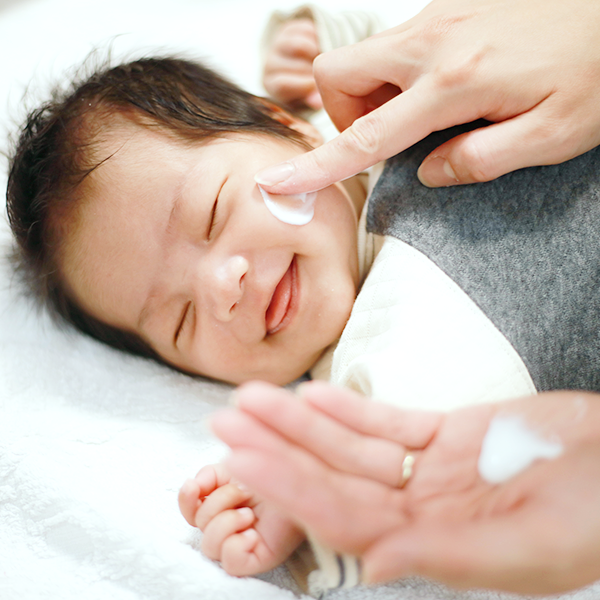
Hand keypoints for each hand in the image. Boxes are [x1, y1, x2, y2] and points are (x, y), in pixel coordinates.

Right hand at [178, 462, 303, 574]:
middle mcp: (227, 525)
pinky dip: (235, 546)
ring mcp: (242, 543)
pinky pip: (231, 563)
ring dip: (226, 523)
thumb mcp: (237, 465)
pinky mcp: (258, 558)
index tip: (194, 486)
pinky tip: (251, 532)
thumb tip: (193, 484)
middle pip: (199, 525)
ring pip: (210, 547)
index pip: (190, 510)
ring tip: (249, 512)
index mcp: (221, 504)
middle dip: (218, 502)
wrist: (306, 479)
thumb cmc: (275, 472)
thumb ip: (210, 473)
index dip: (186, 500)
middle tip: (243, 492)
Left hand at [212, 381, 599, 593]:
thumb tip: (376, 567)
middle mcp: (421, 510)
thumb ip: (449, 556)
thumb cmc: (595, 515)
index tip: (240, 457)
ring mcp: (433, 472)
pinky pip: (391, 423)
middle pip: (333, 476)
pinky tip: (312, 394)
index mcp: (433, 545)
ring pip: (352, 445)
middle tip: (225, 418)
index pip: (340, 515)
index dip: (287, 486)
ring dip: (302, 421)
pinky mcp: (449, 437)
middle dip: (277, 447)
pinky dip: (352, 410)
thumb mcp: (530, 544)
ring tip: (254, 396)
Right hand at [255, 0, 599, 192]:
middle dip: (344, 112)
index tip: (278, 183)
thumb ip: (477, 162)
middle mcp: (433, 41)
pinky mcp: (447, 6)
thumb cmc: (596, 70)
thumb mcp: (549, 137)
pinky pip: (398, 42)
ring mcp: (437, 16)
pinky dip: (404, 72)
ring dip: (377, 92)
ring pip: (366, 56)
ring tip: (431, 109)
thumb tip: (428, 171)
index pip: (364, 135)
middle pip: (338, 72)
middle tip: (392, 132)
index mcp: (453, 83)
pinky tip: (450, 82)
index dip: (316, 166)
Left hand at [262, 18, 322, 109]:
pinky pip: (307, 30)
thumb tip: (317, 102)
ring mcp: (278, 44)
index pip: (282, 84)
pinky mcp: (289, 29)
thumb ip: (311, 100)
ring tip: (327, 60)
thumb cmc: (302, 89)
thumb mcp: (304, 98)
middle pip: (295, 66)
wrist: (299, 65)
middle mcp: (270, 63)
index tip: (320, 86)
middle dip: (315, 71)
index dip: (304, 85)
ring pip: (300, 46)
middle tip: (328, 74)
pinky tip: (322, 47)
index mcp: (271, 84)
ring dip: (318, 54)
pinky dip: (319, 38)